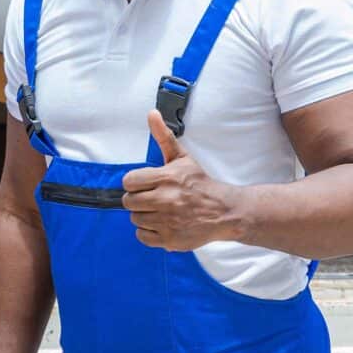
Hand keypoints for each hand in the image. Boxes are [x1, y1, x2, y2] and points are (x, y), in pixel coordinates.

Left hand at [121, 110, 241, 250]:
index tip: (145, 184)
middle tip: (152, 198)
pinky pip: (143, 236)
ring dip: (144, 215)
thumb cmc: (199, 182)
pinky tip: (161, 223)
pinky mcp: (170, 239)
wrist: (223, 211)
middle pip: (129, 201)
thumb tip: (151, 113)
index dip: (135, 183)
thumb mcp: (181, 157)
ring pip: (136, 218)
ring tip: (158, 210)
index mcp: (165, 178)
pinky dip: (148, 231)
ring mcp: (167, 221)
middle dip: (138, 199)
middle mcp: (165, 200)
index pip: (129, 182)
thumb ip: (163, 136)